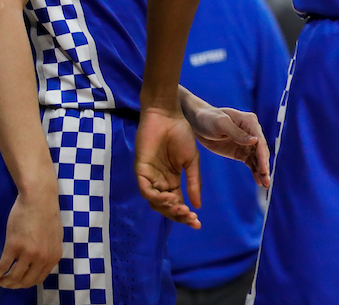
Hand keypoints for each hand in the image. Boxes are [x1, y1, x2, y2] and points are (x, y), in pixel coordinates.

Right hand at [0, 188, 62, 288]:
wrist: (39, 197)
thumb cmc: (46, 214)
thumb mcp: (54, 237)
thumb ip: (48, 252)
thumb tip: (39, 266)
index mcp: (54, 256)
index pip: (38, 279)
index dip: (25, 283)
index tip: (17, 282)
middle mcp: (43, 257)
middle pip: (25, 282)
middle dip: (13, 285)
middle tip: (4, 283)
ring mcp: (28, 252)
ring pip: (13, 277)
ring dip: (3, 281)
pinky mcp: (14, 245)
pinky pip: (3, 266)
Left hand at [134, 108, 201, 227]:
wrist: (168, 116)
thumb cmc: (180, 134)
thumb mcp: (192, 161)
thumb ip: (194, 182)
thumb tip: (198, 205)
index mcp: (172, 180)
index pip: (177, 202)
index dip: (186, 214)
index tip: (198, 223)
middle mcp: (160, 182)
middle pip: (166, 206)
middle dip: (178, 215)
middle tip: (190, 218)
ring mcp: (149, 177)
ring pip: (155, 202)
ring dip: (168, 208)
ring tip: (181, 207)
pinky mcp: (141, 170)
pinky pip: (146, 189)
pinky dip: (156, 196)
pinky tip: (168, 197)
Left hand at [184, 104, 270, 188]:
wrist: (197, 122)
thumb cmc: (208, 118)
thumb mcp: (221, 124)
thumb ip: (237, 133)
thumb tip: (255, 140)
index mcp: (249, 122)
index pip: (259, 140)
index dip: (262, 155)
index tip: (263, 169)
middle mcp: (251, 132)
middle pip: (261, 150)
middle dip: (264, 165)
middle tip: (266, 181)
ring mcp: (246, 143)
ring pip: (258, 158)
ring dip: (262, 171)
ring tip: (265, 184)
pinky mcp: (240, 152)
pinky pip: (251, 162)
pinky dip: (255, 171)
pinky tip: (258, 180)